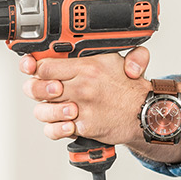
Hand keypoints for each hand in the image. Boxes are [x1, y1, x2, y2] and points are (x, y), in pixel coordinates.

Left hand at [21, 45, 151, 143]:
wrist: (147, 115)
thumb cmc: (132, 90)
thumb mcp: (127, 60)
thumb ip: (119, 50)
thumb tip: (115, 49)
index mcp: (88, 67)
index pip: (45, 66)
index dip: (35, 67)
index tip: (33, 68)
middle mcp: (82, 88)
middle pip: (37, 88)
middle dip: (35, 88)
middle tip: (43, 88)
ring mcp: (81, 109)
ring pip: (42, 110)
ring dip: (45, 109)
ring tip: (54, 106)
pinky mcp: (83, 127)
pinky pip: (55, 130)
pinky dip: (54, 128)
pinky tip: (62, 123)